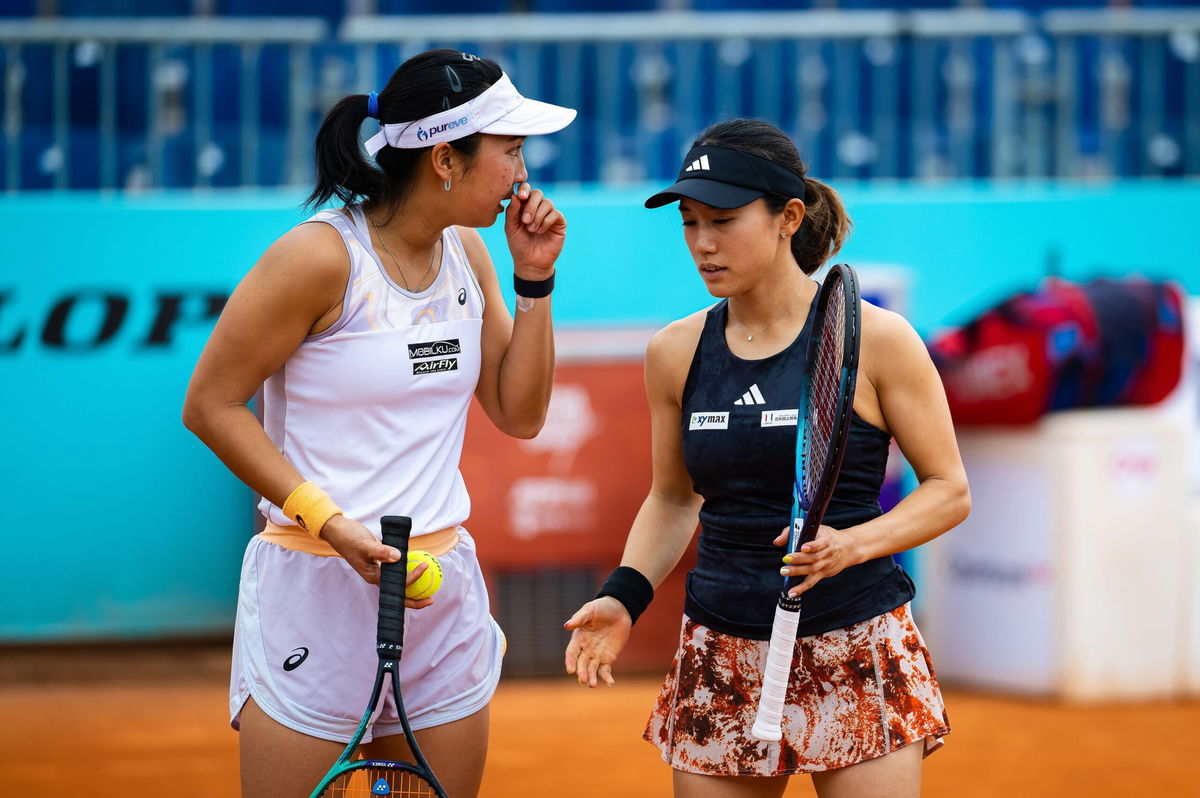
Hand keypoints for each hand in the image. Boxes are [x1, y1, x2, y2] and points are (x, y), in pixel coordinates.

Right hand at [319, 515, 434, 608]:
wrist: (338, 530)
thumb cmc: (349, 538)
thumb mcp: (366, 545)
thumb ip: (382, 551)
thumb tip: (400, 557)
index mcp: (373, 576)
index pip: (396, 586)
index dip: (412, 580)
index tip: (424, 567)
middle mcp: (377, 576)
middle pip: (397, 593)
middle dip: (415, 598)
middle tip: (432, 599)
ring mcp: (378, 569)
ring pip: (398, 582)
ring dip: (413, 585)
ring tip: (429, 587)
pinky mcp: (380, 560)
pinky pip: (396, 569)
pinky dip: (407, 569)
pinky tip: (417, 565)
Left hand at [504, 182, 565, 275]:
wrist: (530, 263)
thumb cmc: (519, 245)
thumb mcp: (511, 228)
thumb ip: (512, 212)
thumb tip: (515, 195)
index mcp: (524, 206)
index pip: (526, 189)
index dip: (524, 189)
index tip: (521, 196)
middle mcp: (538, 208)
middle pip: (538, 193)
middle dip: (531, 205)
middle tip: (525, 220)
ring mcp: (549, 214)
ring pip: (547, 203)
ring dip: (538, 216)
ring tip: (532, 230)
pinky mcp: (559, 223)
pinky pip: (555, 214)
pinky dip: (546, 222)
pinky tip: (540, 231)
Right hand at [563, 597, 631, 687]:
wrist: (620, 610)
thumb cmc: (602, 608)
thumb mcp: (590, 610)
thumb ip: (579, 618)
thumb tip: (566, 625)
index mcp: (578, 638)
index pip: (572, 653)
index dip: (570, 661)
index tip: (570, 670)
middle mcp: (585, 649)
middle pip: (581, 663)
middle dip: (582, 672)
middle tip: (584, 679)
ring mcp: (596, 655)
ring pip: (592, 669)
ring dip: (592, 678)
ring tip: (592, 685)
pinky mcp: (608, 658)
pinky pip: (605, 670)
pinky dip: (606, 677)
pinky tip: (610, 683)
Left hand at [773, 524, 855, 598]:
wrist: (849, 548)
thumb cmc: (827, 536)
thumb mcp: (816, 529)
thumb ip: (793, 532)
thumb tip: (777, 542)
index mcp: (826, 540)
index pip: (820, 543)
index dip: (812, 546)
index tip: (803, 547)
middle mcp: (827, 553)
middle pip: (813, 557)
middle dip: (799, 559)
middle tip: (785, 559)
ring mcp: (826, 564)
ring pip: (812, 570)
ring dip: (797, 572)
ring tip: (784, 572)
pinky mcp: (823, 574)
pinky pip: (812, 581)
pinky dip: (802, 588)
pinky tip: (792, 593)